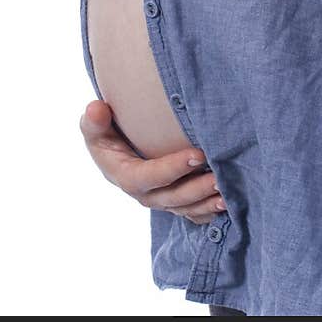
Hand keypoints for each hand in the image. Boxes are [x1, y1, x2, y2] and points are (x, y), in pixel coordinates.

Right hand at [79, 100, 226, 224]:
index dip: (172, 169)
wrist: (113, 149)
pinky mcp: (171, 201)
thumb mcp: (94, 127)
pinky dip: (207, 212)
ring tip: (228, 195)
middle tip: (220, 177)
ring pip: (183, 208)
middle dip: (196, 190)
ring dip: (205, 203)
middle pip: (170, 198)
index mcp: (124, 175)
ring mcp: (159, 199)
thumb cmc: (105, 133)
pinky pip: (190, 213)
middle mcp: (143, 193)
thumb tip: (96, 109)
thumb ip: (94, 120)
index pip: (147, 177)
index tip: (197, 155)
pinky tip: (226, 205)